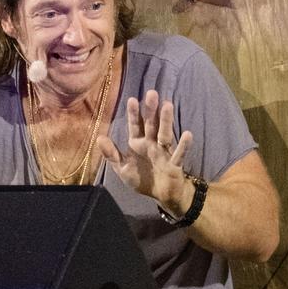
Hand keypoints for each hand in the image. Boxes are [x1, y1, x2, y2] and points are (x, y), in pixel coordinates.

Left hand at [97, 90, 193, 210]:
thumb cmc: (142, 178)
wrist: (162, 195)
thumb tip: (99, 138)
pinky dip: (183, 145)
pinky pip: (178, 154)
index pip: (135, 125)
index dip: (134, 114)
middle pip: (151, 125)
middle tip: (152, 93)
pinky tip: (187, 134)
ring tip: (168, 105)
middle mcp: (151, 143)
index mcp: (138, 143)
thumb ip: (111, 154)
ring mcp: (164, 152)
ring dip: (166, 121)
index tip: (132, 100)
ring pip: (165, 134)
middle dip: (151, 110)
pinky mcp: (174, 164)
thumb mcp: (122, 168)